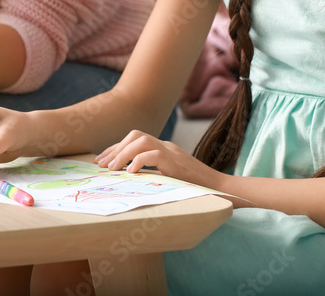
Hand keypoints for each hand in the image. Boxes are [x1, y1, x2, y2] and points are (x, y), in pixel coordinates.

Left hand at [95, 130, 223, 190]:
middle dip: (116, 148)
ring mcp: (173, 152)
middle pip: (136, 135)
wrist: (222, 189)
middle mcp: (166, 146)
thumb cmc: (196, 188)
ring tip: (113, 169)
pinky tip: (131, 173)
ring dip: (123, 153)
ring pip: (141, 140)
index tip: (102, 160)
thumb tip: (130, 180)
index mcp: (163, 149)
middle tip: (102, 165)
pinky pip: (154, 154)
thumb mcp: (170, 178)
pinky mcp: (177, 162)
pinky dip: (139, 161)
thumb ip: (154, 174)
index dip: (116, 149)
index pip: (135, 140)